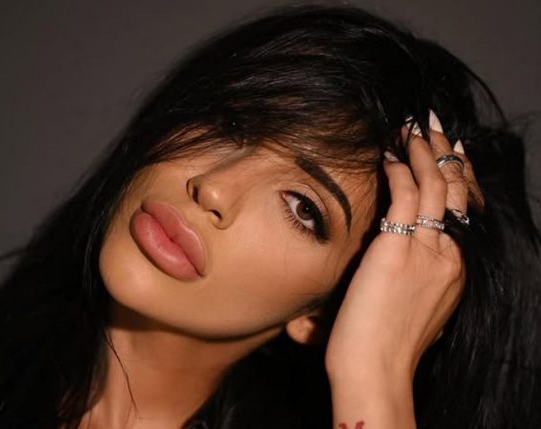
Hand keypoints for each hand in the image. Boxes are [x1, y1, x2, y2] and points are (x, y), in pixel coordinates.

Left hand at [325, 114, 479, 426]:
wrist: (376, 369)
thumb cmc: (384, 344)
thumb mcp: (411, 305)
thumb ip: (413, 277)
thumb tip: (395, 261)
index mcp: (454, 268)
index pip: (460, 210)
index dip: (457, 178)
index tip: (450, 156)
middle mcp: (449, 254)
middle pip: (454, 191)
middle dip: (445, 154)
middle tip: (433, 127)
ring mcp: (428, 249)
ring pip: (434, 186)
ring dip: (423, 151)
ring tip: (412, 127)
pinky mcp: (399, 247)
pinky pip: (406, 194)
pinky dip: (400, 168)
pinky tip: (390, 153)